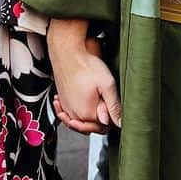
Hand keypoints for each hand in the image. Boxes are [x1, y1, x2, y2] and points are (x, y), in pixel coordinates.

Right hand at [47, 19, 120, 134]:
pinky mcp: (62, 101)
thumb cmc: (86, 65)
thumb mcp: (107, 85)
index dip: (111, 119)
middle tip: (107, 106)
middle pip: (91, 126)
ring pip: (79, 121)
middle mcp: (74, 114)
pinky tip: (79, 105)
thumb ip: (114, 106)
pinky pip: (68, 114)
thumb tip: (119, 122)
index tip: (114, 108)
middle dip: (100, 120)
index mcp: (87, 113)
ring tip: (95, 110)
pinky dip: (73, 113)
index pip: (103, 127)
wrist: (67, 52)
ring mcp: (66, 108)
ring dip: (87, 119)